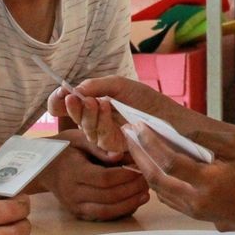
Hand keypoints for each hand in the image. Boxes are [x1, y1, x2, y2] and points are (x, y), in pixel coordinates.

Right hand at [35, 129, 149, 220]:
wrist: (42, 166)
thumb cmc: (63, 147)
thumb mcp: (78, 137)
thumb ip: (99, 146)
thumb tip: (121, 155)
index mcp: (73, 171)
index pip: (104, 178)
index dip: (125, 176)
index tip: (141, 168)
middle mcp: (72, 192)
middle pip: (108, 196)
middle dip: (131, 190)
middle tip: (148, 181)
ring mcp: (74, 206)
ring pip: (106, 211)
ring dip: (129, 204)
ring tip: (145, 194)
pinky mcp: (77, 213)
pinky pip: (101, 217)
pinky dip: (119, 212)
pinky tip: (133, 203)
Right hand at [46, 76, 181, 156]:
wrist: (173, 120)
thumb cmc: (150, 102)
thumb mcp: (122, 86)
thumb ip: (99, 85)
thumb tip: (76, 88)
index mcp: (99, 107)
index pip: (73, 106)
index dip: (61, 101)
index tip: (61, 92)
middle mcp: (100, 123)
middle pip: (77, 118)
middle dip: (73, 108)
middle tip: (71, 97)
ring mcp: (107, 137)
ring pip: (87, 130)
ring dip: (87, 115)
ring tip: (93, 102)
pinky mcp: (116, 149)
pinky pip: (101, 139)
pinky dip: (101, 123)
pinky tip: (105, 108)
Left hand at [121, 122, 234, 232]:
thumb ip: (206, 138)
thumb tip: (178, 130)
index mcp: (208, 182)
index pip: (169, 161)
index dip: (150, 143)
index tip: (138, 125)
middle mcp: (196, 200)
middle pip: (156, 177)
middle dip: (138, 153)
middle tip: (127, 131)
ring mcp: (193, 210)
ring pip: (157, 189)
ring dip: (143, 166)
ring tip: (134, 144)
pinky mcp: (193, 214)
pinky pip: (167, 196)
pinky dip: (155, 179)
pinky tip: (150, 162)